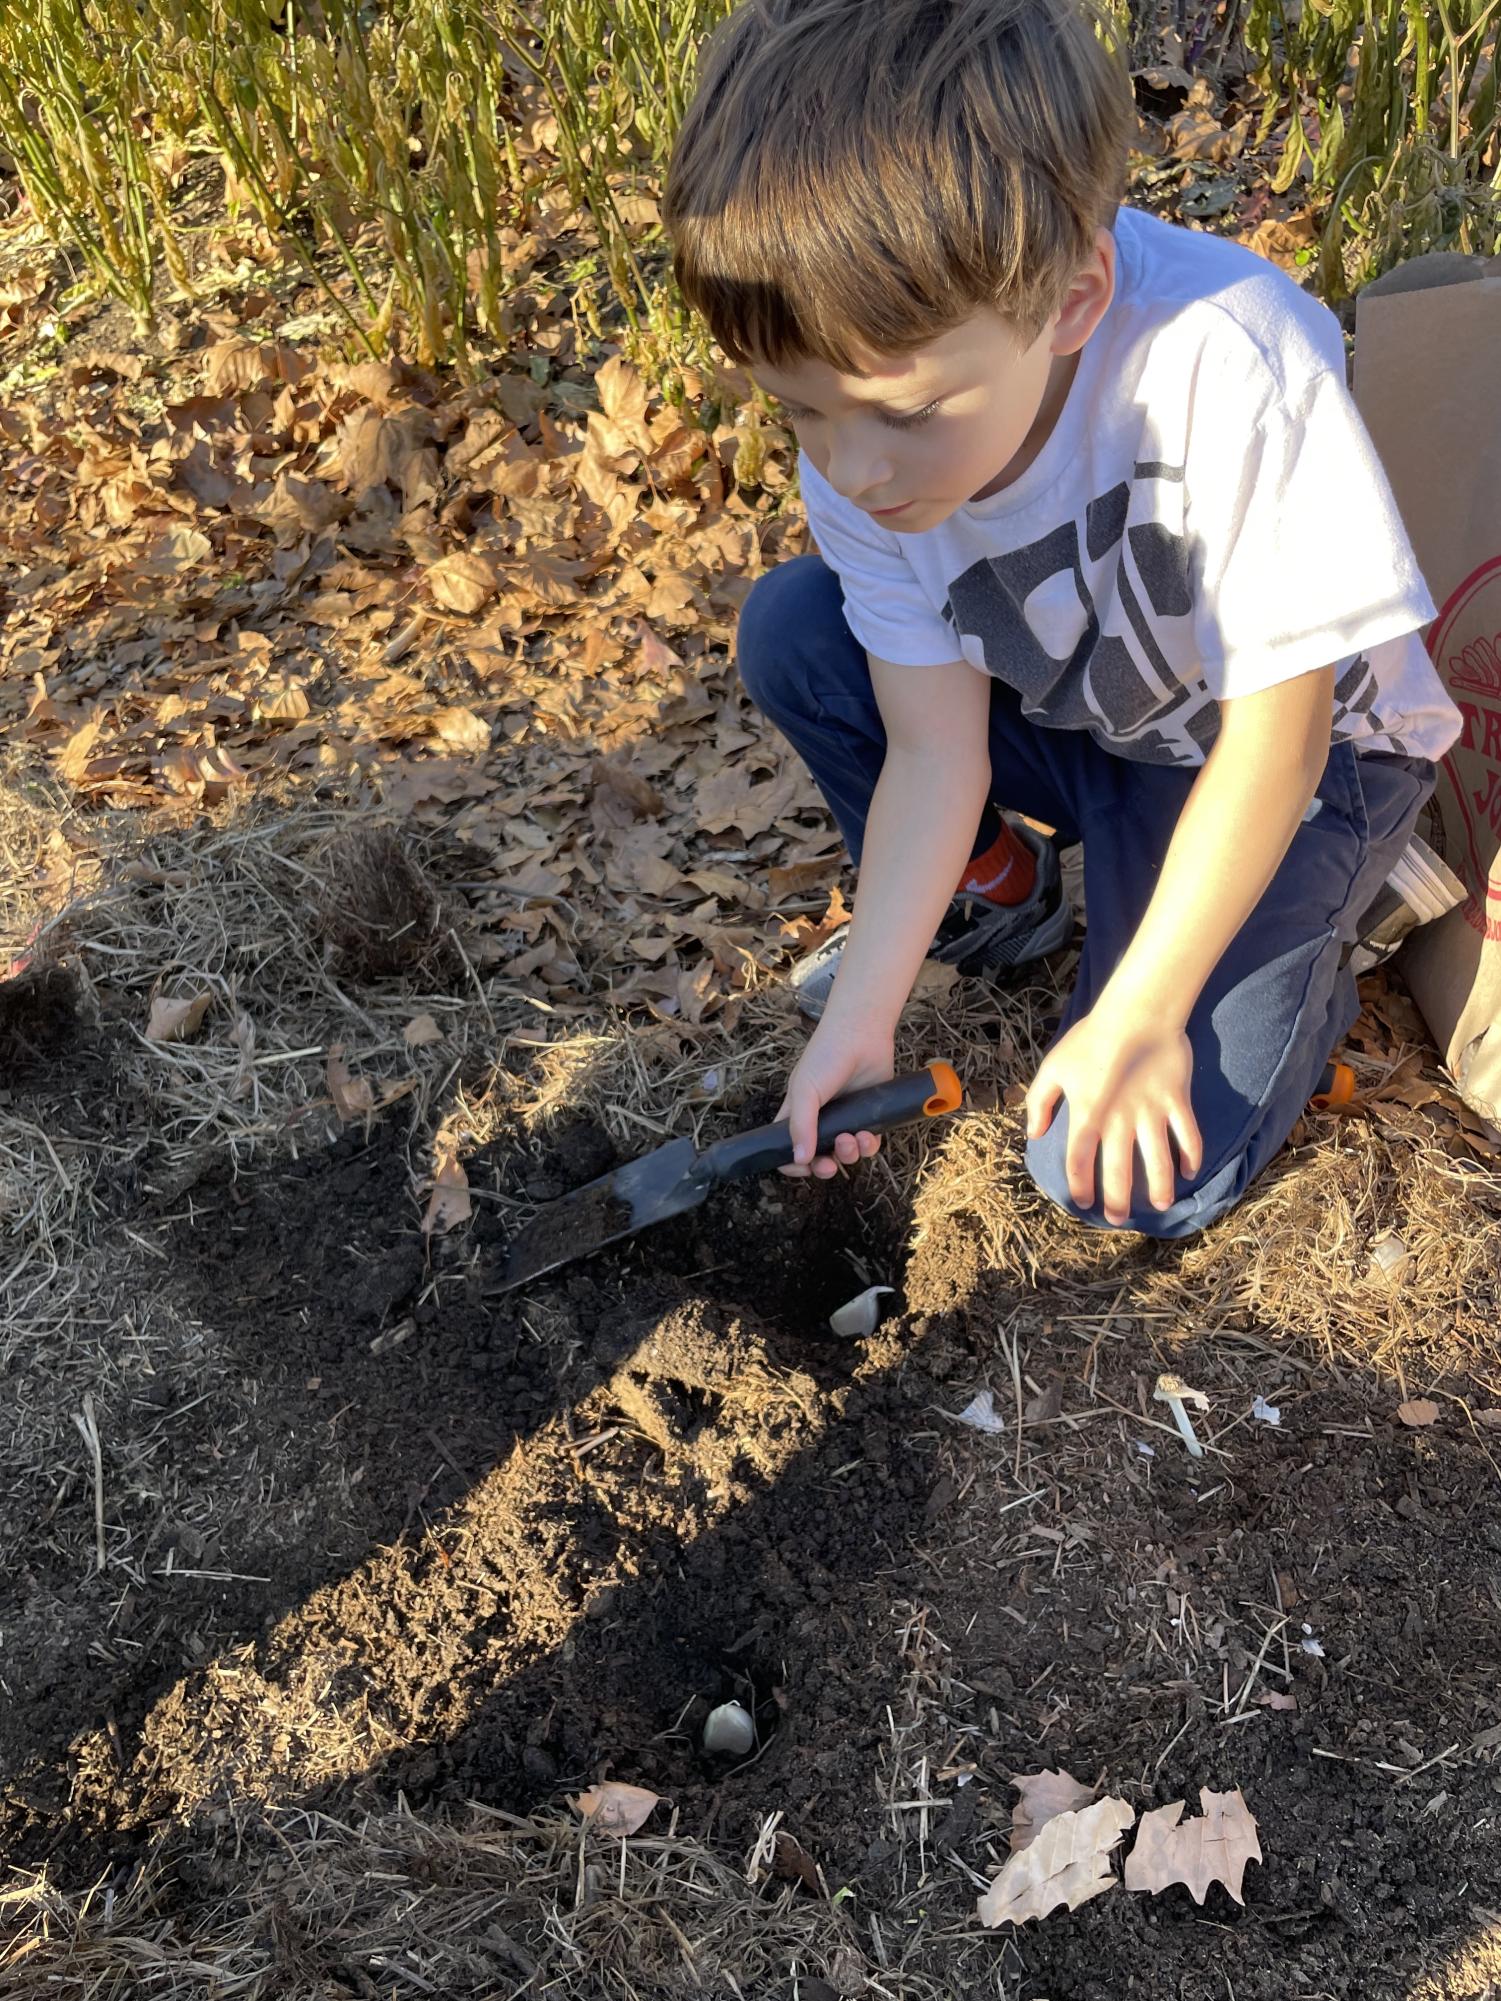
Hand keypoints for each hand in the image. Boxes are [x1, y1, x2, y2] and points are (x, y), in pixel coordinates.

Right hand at [777, 1014, 894, 1179]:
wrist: (862, 1034)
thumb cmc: (825, 1056)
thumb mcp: (805, 1090)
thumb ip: (800, 1126)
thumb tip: (799, 1160)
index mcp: (797, 1113)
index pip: (787, 1147)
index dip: (792, 1163)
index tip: (803, 1166)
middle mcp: (820, 1120)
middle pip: (818, 1157)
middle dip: (824, 1167)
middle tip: (830, 1165)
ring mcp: (845, 1119)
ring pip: (845, 1153)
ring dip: (848, 1154)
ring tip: (852, 1140)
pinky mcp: (869, 1117)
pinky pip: (868, 1144)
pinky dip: (867, 1146)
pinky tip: (867, 1136)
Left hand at [1026, 1008, 1202, 1225]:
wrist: (1136, 1012)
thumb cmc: (1090, 1039)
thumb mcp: (1053, 1067)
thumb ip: (1039, 1102)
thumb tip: (1035, 1133)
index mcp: (1087, 1115)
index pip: (1079, 1163)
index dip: (1080, 1186)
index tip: (1082, 1203)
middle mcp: (1119, 1121)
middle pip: (1119, 1172)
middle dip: (1118, 1201)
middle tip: (1119, 1220)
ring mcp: (1151, 1113)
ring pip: (1159, 1161)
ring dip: (1161, 1187)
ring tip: (1161, 1204)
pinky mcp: (1176, 1101)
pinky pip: (1189, 1136)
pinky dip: (1192, 1156)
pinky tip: (1189, 1171)